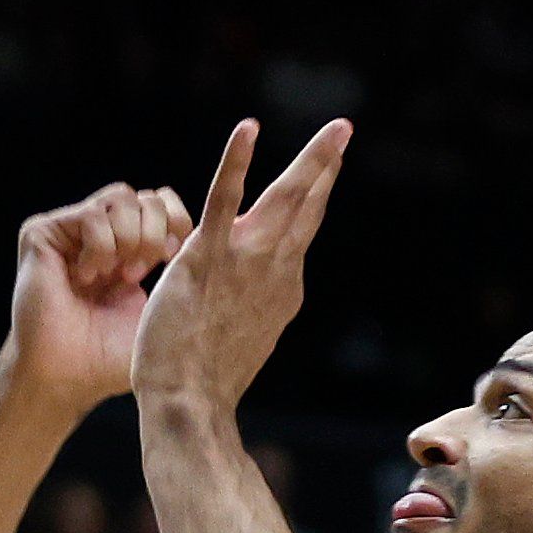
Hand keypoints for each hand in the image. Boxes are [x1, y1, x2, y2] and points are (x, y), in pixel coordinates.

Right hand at [0, 182, 193, 415]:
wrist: (68, 377)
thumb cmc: (113, 356)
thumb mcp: (165, 306)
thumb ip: (188, 269)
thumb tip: (232, 228)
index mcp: (127, 249)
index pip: (163, 204)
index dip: (178, 223)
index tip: (171, 261)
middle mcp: (98, 235)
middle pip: (148, 197)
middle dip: (154, 234)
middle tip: (137, 275)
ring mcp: (69, 232)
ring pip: (121, 196)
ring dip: (129, 239)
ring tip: (115, 277)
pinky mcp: (41, 233)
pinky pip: (91, 213)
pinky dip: (100, 247)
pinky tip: (87, 278)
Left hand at [131, 118, 350, 416]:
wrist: (189, 403)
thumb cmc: (207, 379)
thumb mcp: (247, 333)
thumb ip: (258, 303)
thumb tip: (268, 293)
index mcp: (282, 286)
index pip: (301, 229)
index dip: (314, 194)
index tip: (325, 166)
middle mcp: (273, 269)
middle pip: (307, 207)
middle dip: (327, 165)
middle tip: (344, 129)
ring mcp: (244, 262)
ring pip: (284, 199)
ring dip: (311, 160)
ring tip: (335, 129)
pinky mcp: (205, 258)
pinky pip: (224, 200)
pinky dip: (237, 162)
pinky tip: (248, 129)